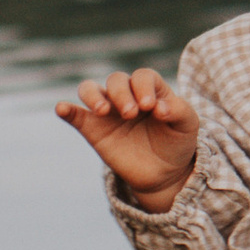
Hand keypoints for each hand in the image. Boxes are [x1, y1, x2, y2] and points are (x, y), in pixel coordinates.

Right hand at [56, 68, 200, 210]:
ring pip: (90, 89)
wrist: (164, 173)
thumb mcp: (188, 125)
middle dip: (122, 94)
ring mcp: (107, 112)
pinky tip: (62, 108)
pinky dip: (66, 109)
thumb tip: (160, 108)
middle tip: (131, 114)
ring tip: (103, 110)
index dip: (145, 88)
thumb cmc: (177, 141)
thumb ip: (178, 110)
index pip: (142, 76)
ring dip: (93, 96)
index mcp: (149, 89)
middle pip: (116, 80)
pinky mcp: (93, 130)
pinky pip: (75, 115)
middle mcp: (126, 95)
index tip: (151, 108)